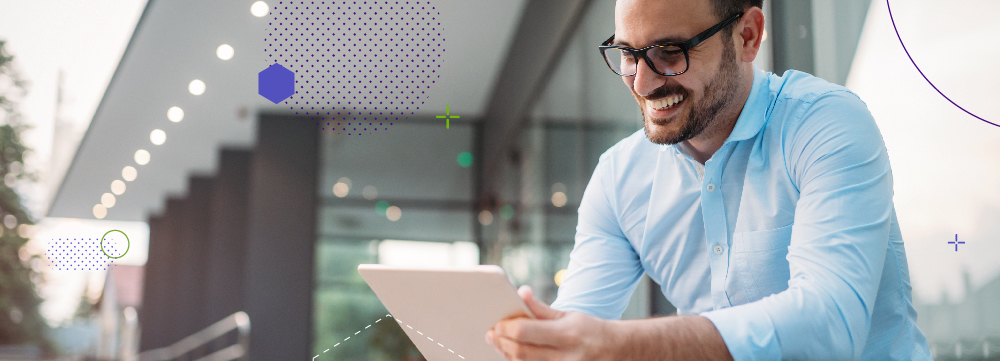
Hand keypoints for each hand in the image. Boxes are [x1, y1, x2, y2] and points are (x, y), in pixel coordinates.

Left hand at [484, 285, 617, 360]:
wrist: (616, 351)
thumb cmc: (590, 330)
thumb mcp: (568, 314)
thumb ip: (541, 308)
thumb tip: (521, 292)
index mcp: (566, 335)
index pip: (525, 332)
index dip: (506, 328)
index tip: (497, 324)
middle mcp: (565, 357)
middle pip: (521, 352)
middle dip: (502, 342)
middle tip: (492, 334)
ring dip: (507, 354)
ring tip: (500, 343)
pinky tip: (515, 354)